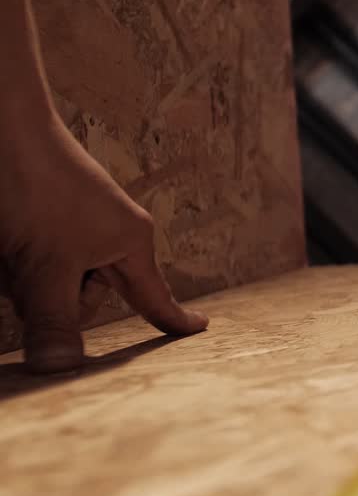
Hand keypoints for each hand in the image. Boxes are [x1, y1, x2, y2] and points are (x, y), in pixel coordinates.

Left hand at [0, 104, 207, 373]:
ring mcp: (76, 221)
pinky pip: (34, 258)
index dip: (174, 320)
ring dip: (21, 277)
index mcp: (130, 242)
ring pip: (51, 280)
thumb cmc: (33, 189)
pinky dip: (13, 260)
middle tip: (23, 271)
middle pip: (85, 296)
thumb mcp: (44, 268)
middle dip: (49, 296)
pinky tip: (4, 242)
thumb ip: (53, 322)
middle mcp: (110, 232)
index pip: (154, 296)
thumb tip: (61, 370)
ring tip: (7, 248)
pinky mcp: (44, 213)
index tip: (200, 329)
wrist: (0, 125)